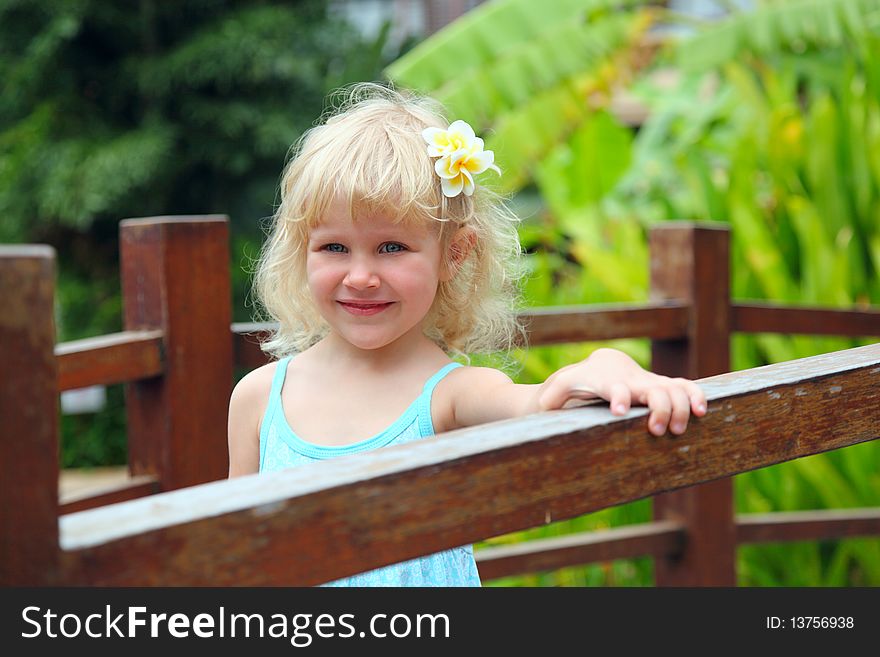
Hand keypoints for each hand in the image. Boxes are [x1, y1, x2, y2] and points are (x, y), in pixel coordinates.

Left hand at [536, 348, 706, 435]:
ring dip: (680, 408)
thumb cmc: (577, 384)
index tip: (621, 411)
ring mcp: (649, 382)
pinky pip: (685, 387)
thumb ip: (553, 394)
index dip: (619, 396)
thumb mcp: (560, 389)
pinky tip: (702, 412)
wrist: (598, 369)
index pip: (614, 385)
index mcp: (606, 380)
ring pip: (674, 388)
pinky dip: (696, 396)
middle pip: (653, 388)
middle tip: (656, 431)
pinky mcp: (663, 386)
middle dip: (659, 408)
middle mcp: (631, 379)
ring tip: (678, 430)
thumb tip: (545, 405)